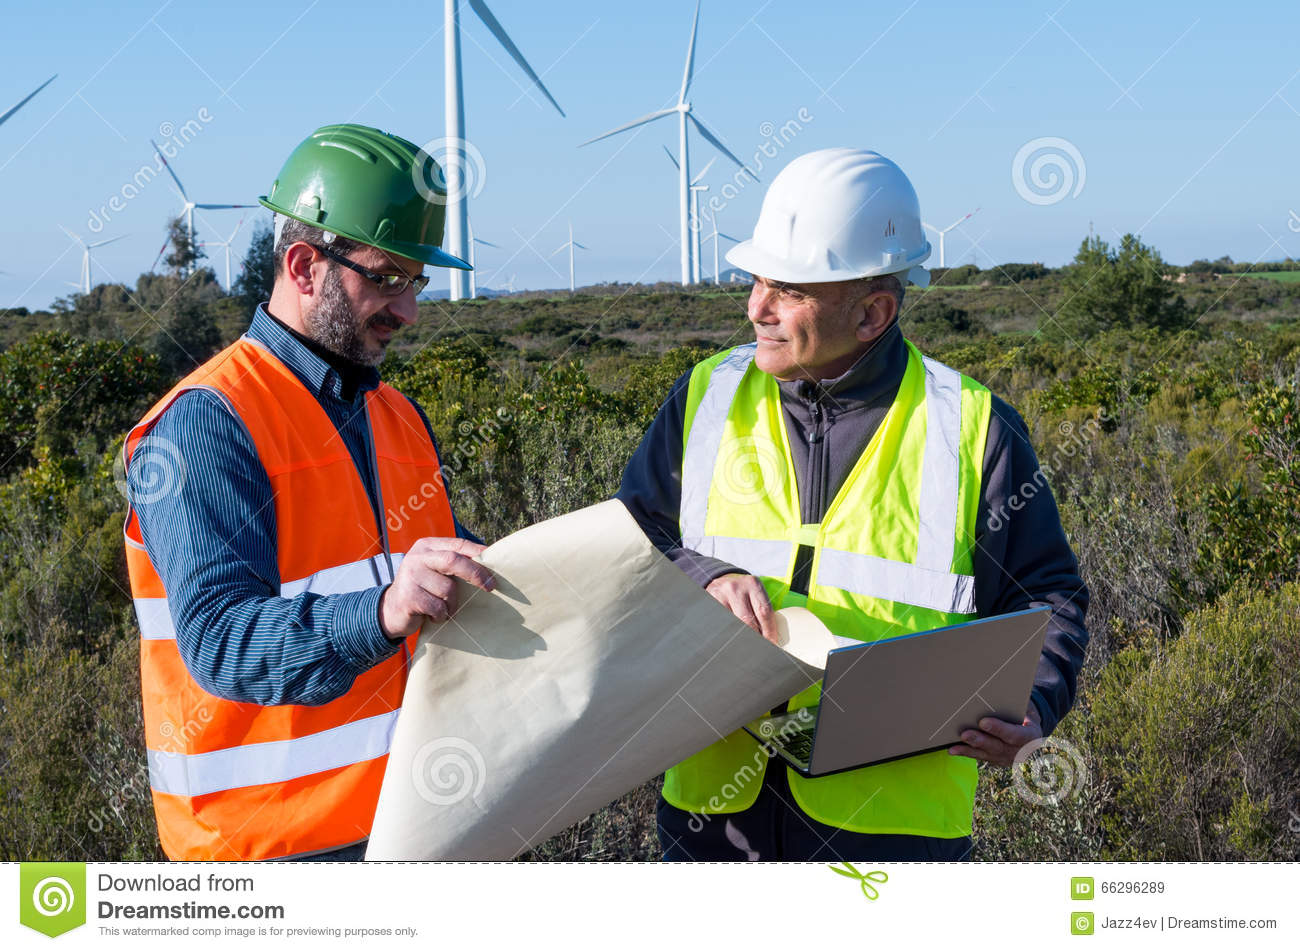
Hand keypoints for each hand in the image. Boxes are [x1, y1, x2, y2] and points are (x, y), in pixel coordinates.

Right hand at [379, 537, 494, 640]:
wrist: (391, 610)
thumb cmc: (422, 589)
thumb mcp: (435, 570)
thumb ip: (454, 563)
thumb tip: (489, 564)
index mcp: (427, 546)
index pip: (458, 544)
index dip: (479, 554)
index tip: (496, 566)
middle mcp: (417, 557)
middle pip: (453, 561)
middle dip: (476, 574)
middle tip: (490, 586)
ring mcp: (411, 576)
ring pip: (448, 589)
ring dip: (452, 604)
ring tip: (443, 608)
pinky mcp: (409, 597)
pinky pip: (438, 607)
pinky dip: (441, 615)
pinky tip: (432, 615)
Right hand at [705, 573, 779, 644]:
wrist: (721, 581)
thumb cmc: (743, 592)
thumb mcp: (755, 594)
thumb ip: (763, 610)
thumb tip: (773, 637)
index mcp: (753, 584)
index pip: (764, 611)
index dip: (769, 631)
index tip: (773, 643)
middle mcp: (736, 588)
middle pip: (748, 620)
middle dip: (757, 637)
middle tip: (762, 648)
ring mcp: (721, 595)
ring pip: (734, 624)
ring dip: (743, 637)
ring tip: (749, 645)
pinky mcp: (710, 602)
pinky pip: (723, 624)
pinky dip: (731, 634)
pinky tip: (735, 639)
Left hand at [948, 703, 1042, 766]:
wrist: (1032, 739)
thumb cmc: (1026, 718)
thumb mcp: (1028, 711)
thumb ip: (1017, 705)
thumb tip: (1002, 686)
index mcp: (1029, 737)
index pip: (1014, 734)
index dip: (999, 729)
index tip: (983, 722)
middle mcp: (1017, 750)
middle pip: (997, 746)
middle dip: (980, 740)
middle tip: (965, 734)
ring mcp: (1005, 757)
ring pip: (986, 754)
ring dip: (969, 750)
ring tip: (954, 747)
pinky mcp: (994, 759)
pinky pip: (979, 757)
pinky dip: (966, 753)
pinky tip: (952, 750)